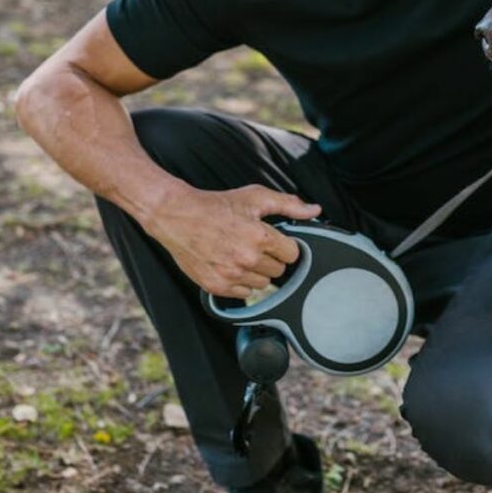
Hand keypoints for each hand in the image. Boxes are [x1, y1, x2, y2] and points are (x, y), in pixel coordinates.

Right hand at [144, 184, 320, 298]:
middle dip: (270, 257)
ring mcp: (231, 275)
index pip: (292, 254)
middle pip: (279, 270)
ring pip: (263, 284)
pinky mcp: (216, 287)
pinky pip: (244, 294)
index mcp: (260, 237)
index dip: (284, 245)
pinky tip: (230, 264)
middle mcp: (247, 259)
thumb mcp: (255, 198)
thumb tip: (314, 210)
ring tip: (240, 253)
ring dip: (256, 271)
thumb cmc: (216, 205)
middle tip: (253, 244)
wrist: (177, 216)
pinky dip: (240, 282)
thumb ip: (288, 205)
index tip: (273, 240)